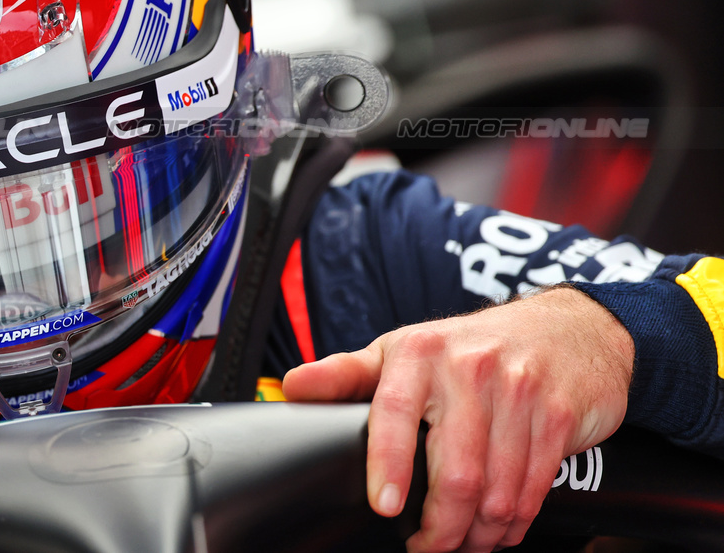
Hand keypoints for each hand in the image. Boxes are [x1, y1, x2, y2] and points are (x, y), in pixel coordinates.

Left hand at [282, 287, 632, 552]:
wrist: (568, 328)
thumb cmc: (470, 346)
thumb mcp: (403, 349)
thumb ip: (346, 374)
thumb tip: (291, 387)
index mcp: (418, 353)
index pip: (395, 412)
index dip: (388, 463)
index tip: (385, 506)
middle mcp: (469, 368)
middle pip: (456, 471)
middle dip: (441, 528)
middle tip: (426, 547)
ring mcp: (518, 392)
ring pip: (497, 491)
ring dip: (479, 535)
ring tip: (462, 544)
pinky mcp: (557, 416)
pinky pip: (533, 489)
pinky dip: (514, 524)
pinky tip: (498, 529)